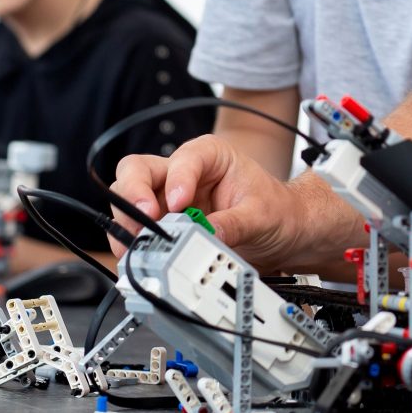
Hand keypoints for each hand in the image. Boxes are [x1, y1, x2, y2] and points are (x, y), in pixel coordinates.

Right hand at [109, 134, 311, 271]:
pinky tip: (136, 256)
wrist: (283, 231)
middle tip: (143, 221)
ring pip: (128, 199)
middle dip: (133, 196)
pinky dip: (131, 242)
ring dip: (128, 223)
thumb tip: (207, 234)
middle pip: (138, 171)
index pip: (182, 159)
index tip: (178, 205)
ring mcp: (168, 198)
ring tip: (135, 245)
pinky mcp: (164, 224)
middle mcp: (183, 173)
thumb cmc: (275, 209)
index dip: (177, 181)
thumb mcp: (261, 215)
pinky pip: (136, 228)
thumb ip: (233, 224)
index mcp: (209, 156)